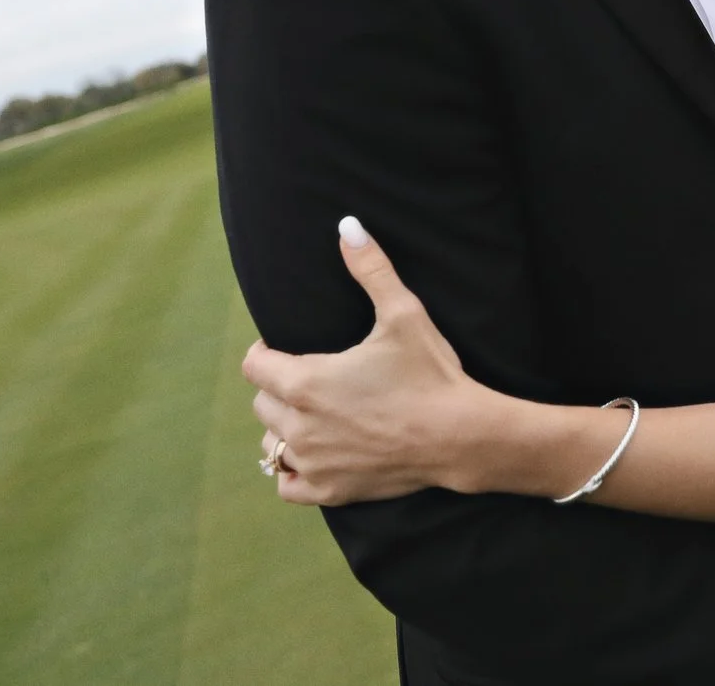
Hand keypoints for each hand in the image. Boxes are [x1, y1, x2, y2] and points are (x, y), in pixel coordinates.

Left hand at [243, 218, 491, 505]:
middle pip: (262, 403)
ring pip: (272, 444)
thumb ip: (371, 269)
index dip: (265, 352)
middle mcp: (299, 425)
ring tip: (312, 415)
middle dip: (278, 388)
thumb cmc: (430, 373)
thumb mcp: (403, 314)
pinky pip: (288, 483)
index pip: (255, 365)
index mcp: (305, 381)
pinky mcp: (329, 489)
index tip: (280, 347)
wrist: (460, 435)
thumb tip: (348, 226)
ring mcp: (313, 461)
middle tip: (310, 379)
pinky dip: (295, 471)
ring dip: (285, 428)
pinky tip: (315, 455)